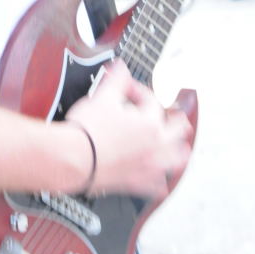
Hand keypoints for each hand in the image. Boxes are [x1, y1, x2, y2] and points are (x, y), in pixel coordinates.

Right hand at [66, 59, 191, 198]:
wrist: (74, 159)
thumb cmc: (88, 130)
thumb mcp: (103, 96)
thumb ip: (117, 80)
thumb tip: (121, 67)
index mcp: (150, 123)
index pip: (151, 100)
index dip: (138, 90)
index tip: (126, 88)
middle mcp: (155, 146)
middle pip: (178, 131)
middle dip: (176, 120)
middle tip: (174, 115)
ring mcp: (148, 167)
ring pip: (176, 161)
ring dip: (178, 152)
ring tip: (180, 148)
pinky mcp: (136, 183)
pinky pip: (157, 186)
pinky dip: (160, 182)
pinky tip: (159, 180)